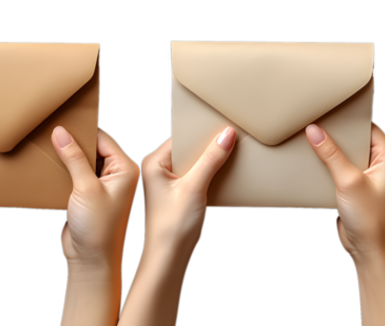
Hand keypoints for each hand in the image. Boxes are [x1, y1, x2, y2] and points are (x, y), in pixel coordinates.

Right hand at [53, 127, 139, 325]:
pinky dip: (62, 171)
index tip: (63, 122)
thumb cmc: (99, 229)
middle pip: (91, 148)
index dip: (83, 130)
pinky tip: (50, 169)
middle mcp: (115, 175)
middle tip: (52, 134)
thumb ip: (74, 158)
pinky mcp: (87, 195)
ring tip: (48, 150)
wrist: (91, 260)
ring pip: (80, 161)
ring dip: (65, 158)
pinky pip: (74, 175)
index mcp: (124, 169)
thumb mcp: (85, 187)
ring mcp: (101, 186)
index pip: (103, 138)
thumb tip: (62, 134)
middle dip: (72, 143)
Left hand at [116, 127, 234, 325]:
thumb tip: (225, 136)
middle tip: (231, 142)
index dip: (202, 133)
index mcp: (153, 162)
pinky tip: (222, 176)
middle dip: (209, 147)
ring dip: (211, 162)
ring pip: (194, 163)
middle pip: (188, 148)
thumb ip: (211, 160)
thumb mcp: (194, 188)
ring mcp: (167, 182)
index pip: (182, 137)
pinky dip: (209, 175)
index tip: (224, 128)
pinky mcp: (177, 193)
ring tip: (229, 159)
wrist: (169, 256)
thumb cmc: (171, 227)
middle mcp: (157, 169)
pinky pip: (196, 176)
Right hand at [306, 122, 384, 325]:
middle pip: (355, 140)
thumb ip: (331, 154)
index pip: (366, 127)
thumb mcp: (349, 181)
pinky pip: (340, 170)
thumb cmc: (372, 220)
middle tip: (314, 126)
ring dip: (330, 153)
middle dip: (335, 136)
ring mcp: (369, 177)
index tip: (327, 113)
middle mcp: (382, 164)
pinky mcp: (357, 188)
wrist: (371, 251)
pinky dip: (328, 167)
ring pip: (346, 155)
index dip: (347, 120)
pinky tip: (313, 165)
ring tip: (310, 144)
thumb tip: (315, 131)